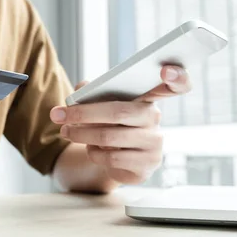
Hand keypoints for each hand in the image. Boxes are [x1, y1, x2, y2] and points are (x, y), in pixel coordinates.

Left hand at [50, 66, 190, 183]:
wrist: (117, 160)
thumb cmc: (108, 125)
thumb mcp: (99, 105)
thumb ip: (90, 91)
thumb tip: (80, 88)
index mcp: (148, 97)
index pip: (177, 85)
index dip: (178, 78)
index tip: (167, 71)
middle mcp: (154, 118)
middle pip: (117, 112)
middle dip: (82, 114)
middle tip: (58, 116)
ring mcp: (154, 144)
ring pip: (108, 137)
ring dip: (81, 135)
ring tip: (67, 132)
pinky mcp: (146, 166)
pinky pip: (111, 158)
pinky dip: (93, 153)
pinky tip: (91, 149)